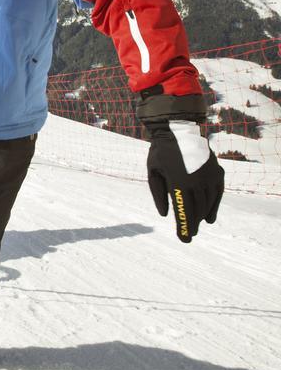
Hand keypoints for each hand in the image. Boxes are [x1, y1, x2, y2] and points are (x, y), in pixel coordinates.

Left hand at [138, 93, 223, 242]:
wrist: (178, 129)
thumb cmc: (160, 152)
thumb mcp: (153, 172)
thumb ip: (159, 194)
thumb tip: (166, 215)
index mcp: (178, 182)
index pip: (183, 211)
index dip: (184, 227)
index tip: (184, 240)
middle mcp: (197, 181)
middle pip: (196, 210)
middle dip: (192, 225)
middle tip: (188, 236)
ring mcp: (209, 176)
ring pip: (208, 203)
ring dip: (202, 217)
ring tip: (196, 226)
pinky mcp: (217, 172)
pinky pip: (217, 193)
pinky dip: (213, 206)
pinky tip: (209, 217)